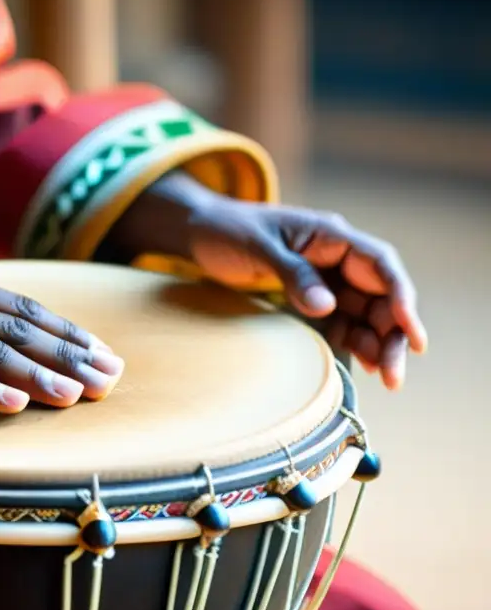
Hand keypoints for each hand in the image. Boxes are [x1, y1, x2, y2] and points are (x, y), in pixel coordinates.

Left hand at [105, 173, 426, 389]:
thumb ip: (292, 273)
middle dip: (393, 334)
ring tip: (386, 379)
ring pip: (365, 314)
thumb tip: (327, 306)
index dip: (401, 299)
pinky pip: (341, 323)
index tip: (412, 334)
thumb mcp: (256, 247)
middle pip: (380, 296)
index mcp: (330, 236)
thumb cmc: (226, 230)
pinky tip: (363, 367)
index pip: (380, 265)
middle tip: (394, 376)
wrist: (198, 233)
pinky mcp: (310, 299)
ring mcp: (325, 280)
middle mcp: (336, 258)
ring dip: (378, 344)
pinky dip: (354, 344)